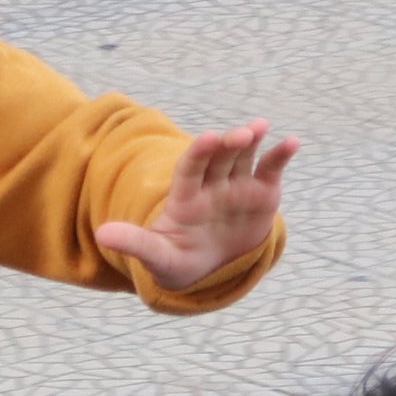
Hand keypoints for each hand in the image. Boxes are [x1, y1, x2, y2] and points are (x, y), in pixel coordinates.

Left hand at [97, 123, 298, 287]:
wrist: (208, 269)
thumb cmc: (178, 261)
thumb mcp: (157, 256)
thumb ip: (135, 242)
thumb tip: (102, 235)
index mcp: (186, 197)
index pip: (190, 169)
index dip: (199, 153)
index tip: (208, 138)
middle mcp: (211, 185)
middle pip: (219, 158)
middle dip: (228, 144)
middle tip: (240, 134)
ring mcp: (237, 186)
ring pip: (244, 156)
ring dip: (252, 139)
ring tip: (260, 126)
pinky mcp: (261, 193)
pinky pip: (270, 169)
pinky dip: (281, 154)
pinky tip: (293, 141)